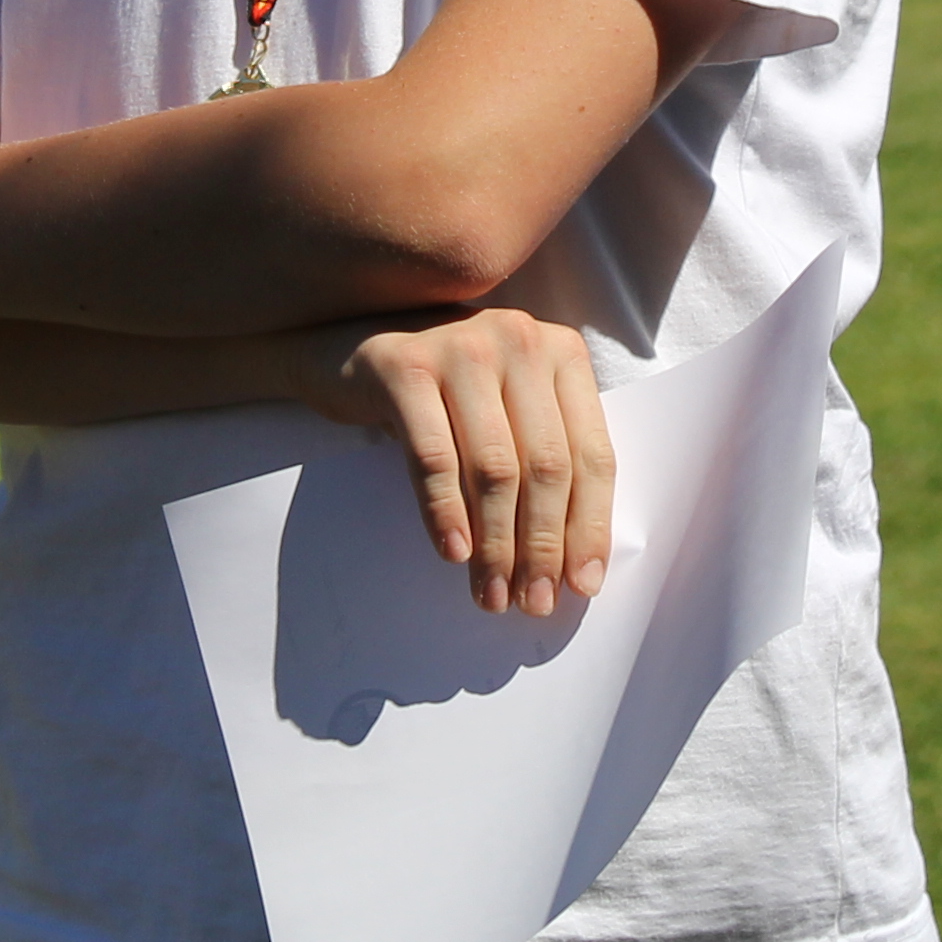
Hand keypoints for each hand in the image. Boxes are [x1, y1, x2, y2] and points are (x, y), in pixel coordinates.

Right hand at [304, 307, 611, 618]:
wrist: (350, 348)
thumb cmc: (446, 396)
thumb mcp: (508, 415)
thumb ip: (545, 466)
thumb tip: (573, 570)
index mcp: (562, 352)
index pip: (591, 454)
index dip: (589, 526)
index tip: (582, 586)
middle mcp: (520, 338)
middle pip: (546, 465)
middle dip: (542, 546)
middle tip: (532, 603)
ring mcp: (461, 346)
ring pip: (494, 467)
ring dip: (496, 544)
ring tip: (492, 594)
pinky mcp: (404, 366)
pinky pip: (433, 455)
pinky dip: (446, 511)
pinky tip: (453, 552)